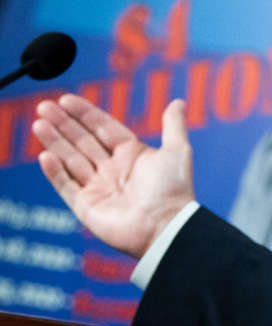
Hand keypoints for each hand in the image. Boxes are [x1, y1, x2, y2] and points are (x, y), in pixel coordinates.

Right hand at [34, 94, 195, 258]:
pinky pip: (66, 185)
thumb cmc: (174, 190)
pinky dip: (55, 171)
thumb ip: (173, 125)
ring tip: (39, 123)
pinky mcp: (86, 206)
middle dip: (63, 124)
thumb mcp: (177, 151)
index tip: (66, 99)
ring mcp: (98, 188)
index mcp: (132, 155)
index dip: (85, 114)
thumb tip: (178, 101)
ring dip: (54, 142)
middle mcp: (113, 170)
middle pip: (82, 141)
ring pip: (70, 159)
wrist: (165, 226)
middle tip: (44, 106)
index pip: (103, 128)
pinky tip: (45, 155)